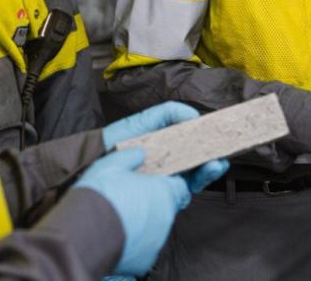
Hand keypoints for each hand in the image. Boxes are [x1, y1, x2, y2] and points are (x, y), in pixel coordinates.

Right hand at [74, 148, 190, 276]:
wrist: (82, 232)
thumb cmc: (99, 195)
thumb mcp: (112, 164)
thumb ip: (131, 156)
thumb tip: (140, 153)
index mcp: (163, 192)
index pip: (180, 188)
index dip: (168, 185)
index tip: (155, 185)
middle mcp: (166, 217)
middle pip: (166, 208)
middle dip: (153, 204)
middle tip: (131, 201)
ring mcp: (156, 240)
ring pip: (155, 229)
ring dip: (143, 223)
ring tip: (119, 219)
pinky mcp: (145, 260)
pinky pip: (144, 248)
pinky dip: (134, 243)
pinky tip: (116, 236)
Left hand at [102, 102, 227, 192]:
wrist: (90, 165)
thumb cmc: (113, 143)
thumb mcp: (141, 122)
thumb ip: (166, 113)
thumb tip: (193, 115)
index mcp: (166, 148)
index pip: (193, 145)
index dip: (208, 141)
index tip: (220, 134)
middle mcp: (168, 167)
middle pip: (198, 164)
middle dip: (213, 159)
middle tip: (220, 156)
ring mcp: (165, 184)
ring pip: (194, 179)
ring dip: (208, 172)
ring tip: (215, 164)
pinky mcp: (160, 198)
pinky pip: (182, 193)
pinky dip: (194, 183)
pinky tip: (198, 174)